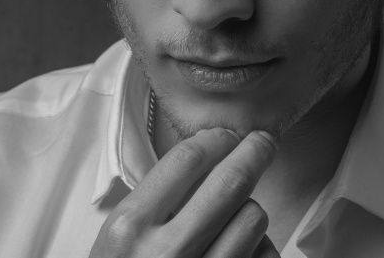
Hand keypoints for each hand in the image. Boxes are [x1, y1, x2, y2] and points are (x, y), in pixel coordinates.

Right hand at [88, 128, 280, 257]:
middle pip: (232, 182)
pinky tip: (242, 251)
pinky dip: (259, 248)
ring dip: (250, 210)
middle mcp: (168, 253)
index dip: (216, 139)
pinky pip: (265, 254)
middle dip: (255, 153)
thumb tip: (207, 156)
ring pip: (253, 217)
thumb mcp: (117, 241)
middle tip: (262, 144)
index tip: (227, 137)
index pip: (187, 159)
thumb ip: (154, 204)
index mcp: (130, 229)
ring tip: (234, 217)